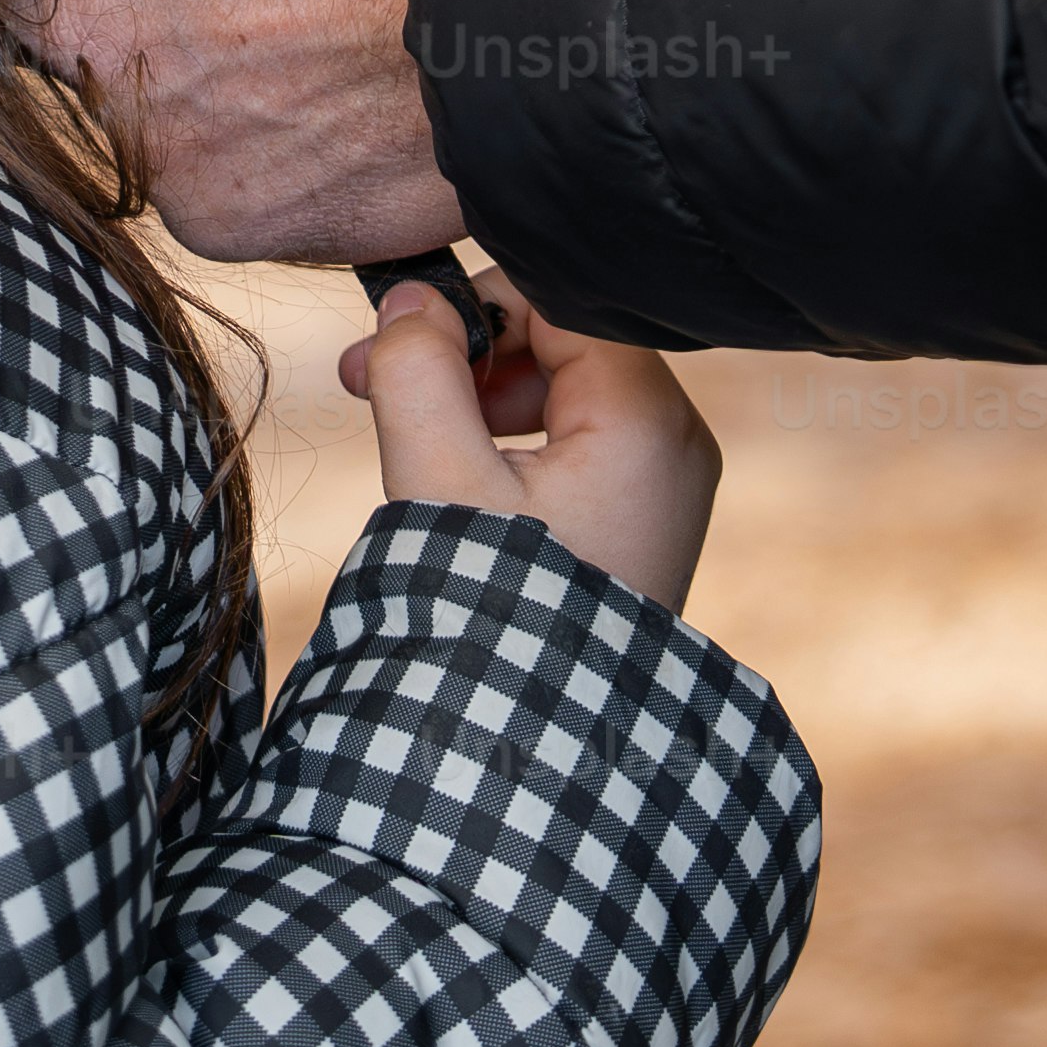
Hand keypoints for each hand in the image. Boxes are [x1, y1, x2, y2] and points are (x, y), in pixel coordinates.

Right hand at [352, 273, 718, 613]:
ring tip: (404, 428)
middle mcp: (676, 440)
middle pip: (563, 339)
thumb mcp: (439, 481)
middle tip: (370, 378)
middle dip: (467, 351)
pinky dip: (511, 436)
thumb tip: (412, 299)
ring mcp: (666, 482)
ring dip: (480, 393)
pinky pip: (578, 437)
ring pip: (565, 386)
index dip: (474, 302)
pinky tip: (454, 471)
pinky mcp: (644, 516)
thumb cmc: (496, 618)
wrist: (540, 746)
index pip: (560, 300)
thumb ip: (417, 373)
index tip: (396, 334)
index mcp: (645, 420)